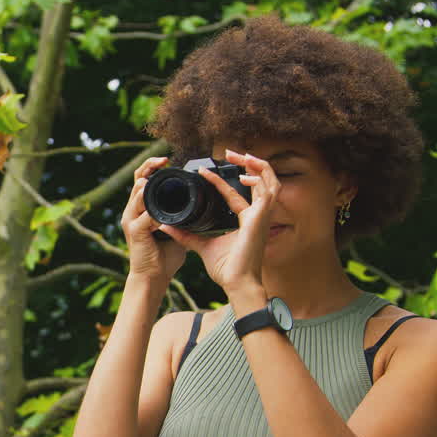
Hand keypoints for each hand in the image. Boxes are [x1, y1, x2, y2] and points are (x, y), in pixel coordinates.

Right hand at [121, 157, 186, 283]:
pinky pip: (144, 216)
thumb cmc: (164, 256)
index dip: (152, 166)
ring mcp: (131, 220)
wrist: (154, 277)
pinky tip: (166, 210)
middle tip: (164, 161)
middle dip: (150, 167)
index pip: (142, 179)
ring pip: (138, 194)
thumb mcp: (175, 229)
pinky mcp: (135, 231)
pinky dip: (155, 211)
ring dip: (150, 186)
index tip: (166, 160)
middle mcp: (132, 211)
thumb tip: (199, 204)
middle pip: (137, 179)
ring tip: (162, 180)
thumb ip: (181, 216)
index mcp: (141, 208)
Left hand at [157, 149, 279, 296]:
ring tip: (241, 155)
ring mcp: (263, 216)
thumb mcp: (202, 247)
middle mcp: (258, 216)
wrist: (237, 283)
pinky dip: (258, 179)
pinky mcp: (262, 218)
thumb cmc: (226, 270)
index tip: (205, 171)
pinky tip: (244, 175)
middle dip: (251, 164)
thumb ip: (186, 235)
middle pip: (262, 181)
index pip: (237, 193)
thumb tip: (166, 225)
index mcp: (247, 220)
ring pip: (270, 182)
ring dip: (258, 166)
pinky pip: (265, 192)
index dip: (223, 181)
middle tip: (232, 153)